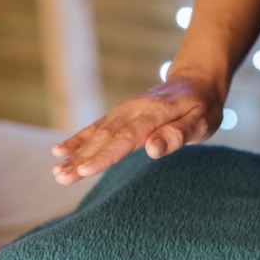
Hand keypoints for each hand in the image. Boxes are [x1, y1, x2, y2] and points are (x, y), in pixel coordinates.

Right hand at [52, 75, 222, 183]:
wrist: (196, 81)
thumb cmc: (202, 106)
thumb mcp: (201, 122)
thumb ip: (177, 134)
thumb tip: (152, 149)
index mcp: (153, 114)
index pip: (126, 139)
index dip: (105, 156)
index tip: (85, 170)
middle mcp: (132, 111)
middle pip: (105, 138)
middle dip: (81, 159)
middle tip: (61, 178)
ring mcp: (123, 112)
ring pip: (96, 134)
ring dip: (75, 153)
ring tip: (56, 172)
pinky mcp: (119, 115)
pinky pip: (95, 128)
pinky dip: (77, 139)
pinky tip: (59, 152)